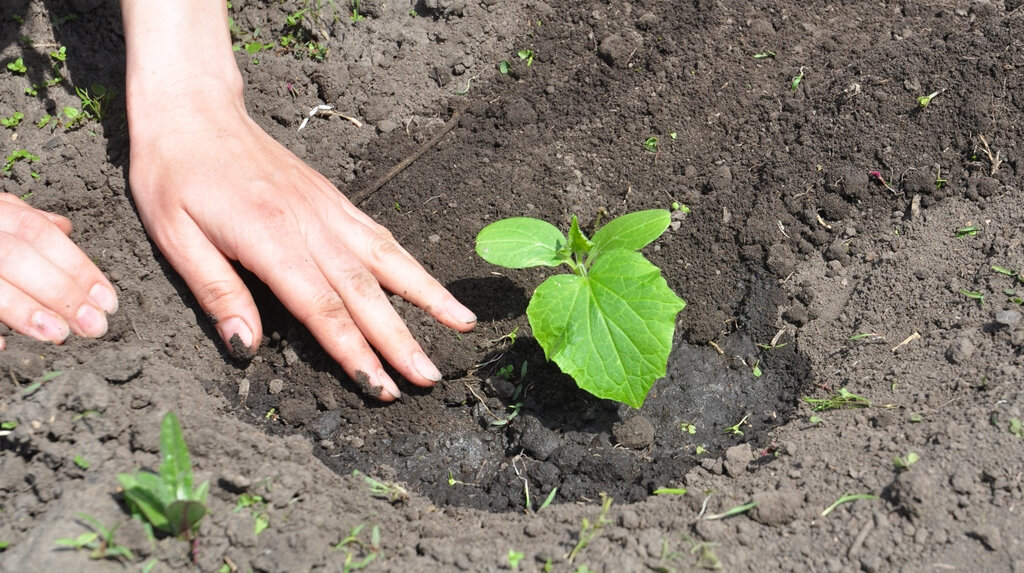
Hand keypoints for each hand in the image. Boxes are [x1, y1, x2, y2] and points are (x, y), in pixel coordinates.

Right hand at [0, 193, 117, 349]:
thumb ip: (19, 219)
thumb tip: (63, 227)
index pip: (37, 233)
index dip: (77, 265)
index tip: (107, 300)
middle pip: (15, 255)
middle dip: (60, 291)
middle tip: (95, 326)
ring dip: (22, 309)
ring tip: (58, 335)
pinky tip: (3, 348)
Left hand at [125, 97, 476, 400]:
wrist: (194, 109)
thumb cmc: (175, 172)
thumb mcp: (175, 236)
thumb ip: (216, 292)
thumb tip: (245, 346)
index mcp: (271, 238)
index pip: (322, 308)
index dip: (354, 352)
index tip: (379, 387)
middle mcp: (311, 224)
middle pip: (366, 293)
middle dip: (401, 340)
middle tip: (429, 378)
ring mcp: (329, 210)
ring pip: (389, 260)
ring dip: (427, 297)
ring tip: (461, 326)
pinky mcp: (334, 199)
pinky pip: (382, 236)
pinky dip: (411, 264)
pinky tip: (430, 286)